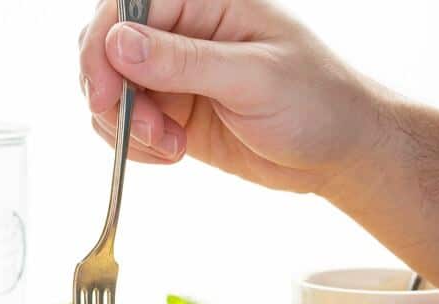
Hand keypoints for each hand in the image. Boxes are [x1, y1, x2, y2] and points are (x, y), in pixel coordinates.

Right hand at [79, 0, 387, 193]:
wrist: (336, 152)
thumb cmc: (315, 103)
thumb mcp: (254, 79)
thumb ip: (185, 61)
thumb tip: (119, 44)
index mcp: (205, 3)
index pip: (127, 7)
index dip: (103, 48)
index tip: (104, 95)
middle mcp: (183, 33)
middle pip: (107, 48)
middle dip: (111, 95)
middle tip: (149, 132)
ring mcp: (174, 74)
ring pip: (111, 89)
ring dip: (126, 126)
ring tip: (172, 147)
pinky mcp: (172, 111)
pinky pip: (127, 122)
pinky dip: (135, 144)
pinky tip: (172, 153)